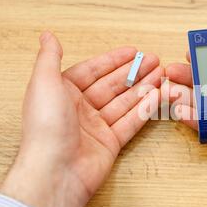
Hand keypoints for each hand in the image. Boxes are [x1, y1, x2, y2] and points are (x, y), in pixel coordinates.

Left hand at [0, 32, 162, 206]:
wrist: (56, 171)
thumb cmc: (46, 127)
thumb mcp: (44, 83)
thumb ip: (49, 58)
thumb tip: (47, 35)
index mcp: (64, 93)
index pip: (93, 71)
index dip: (114, 60)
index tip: (133, 51)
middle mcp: (81, 109)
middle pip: (113, 85)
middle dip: (134, 72)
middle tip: (154, 61)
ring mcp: (97, 127)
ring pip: (125, 102)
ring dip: (143, 88)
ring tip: (162, 75)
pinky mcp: (110, 143)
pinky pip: (131, 122)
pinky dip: (145, 109)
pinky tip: (158, 96)